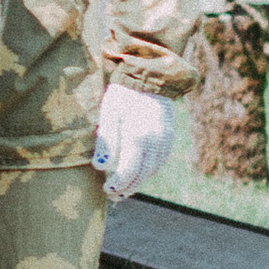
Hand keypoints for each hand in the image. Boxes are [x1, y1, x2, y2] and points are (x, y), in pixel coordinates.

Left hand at [93, 83, 175, 202]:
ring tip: (122, 189)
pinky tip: (138, 173)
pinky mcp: (169, 135)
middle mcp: (156, 141)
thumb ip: (106, 140)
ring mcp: (166, 139)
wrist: (150, 74)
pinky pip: (160, 160)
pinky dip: (149, 170)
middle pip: (143, 174)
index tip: (106, 188)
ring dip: (139, 181)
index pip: (129, 169)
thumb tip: (99, 166)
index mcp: (139, 136)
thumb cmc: (124, 93)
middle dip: (128, 187)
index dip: (119, 183)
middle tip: (112, 194)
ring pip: (153, 169)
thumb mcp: (110, 113)